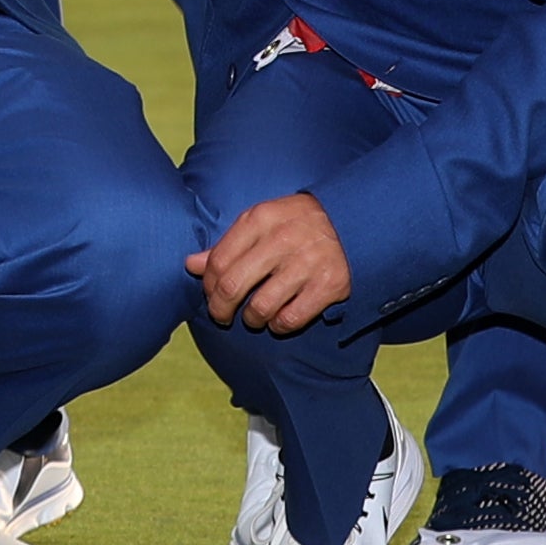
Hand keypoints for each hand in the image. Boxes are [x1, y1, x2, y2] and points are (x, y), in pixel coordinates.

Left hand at [187, 192, 350, 333]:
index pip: (218, 261)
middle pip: (233, 286)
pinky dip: (279, 325)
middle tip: (222, 315)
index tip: (211, 293)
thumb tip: (190, 264)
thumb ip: (227, 243)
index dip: (209, 285)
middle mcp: (281, 240)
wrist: (355, 220)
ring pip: (260, 308)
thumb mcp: (263, 221)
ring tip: (254, 317)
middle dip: (221, 308)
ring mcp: (306, 264)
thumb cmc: (299, 222)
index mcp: (261, 219)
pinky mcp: (328, 286)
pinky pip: (290, 319)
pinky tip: (279, 320)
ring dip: (251, 319)